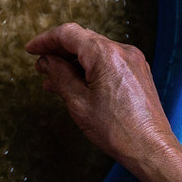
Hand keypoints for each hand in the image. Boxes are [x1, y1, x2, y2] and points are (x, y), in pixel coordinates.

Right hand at [26, 23, 181, 181]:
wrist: (151, 148)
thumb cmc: (116, 130)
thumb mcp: (78, 103)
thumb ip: (59, 75)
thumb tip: (46, 61)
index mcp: (105, 54)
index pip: (68, 33)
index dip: (45, 40)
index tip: (31, 50)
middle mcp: (122, 50)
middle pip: (82, 39)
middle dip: (58, 51)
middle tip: (40, 66)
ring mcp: (133, 60)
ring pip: (94, 50)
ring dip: (73, 61)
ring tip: (54, 81)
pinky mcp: (138, 71)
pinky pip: (108, 61)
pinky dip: (89, 67)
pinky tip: (77, 84)